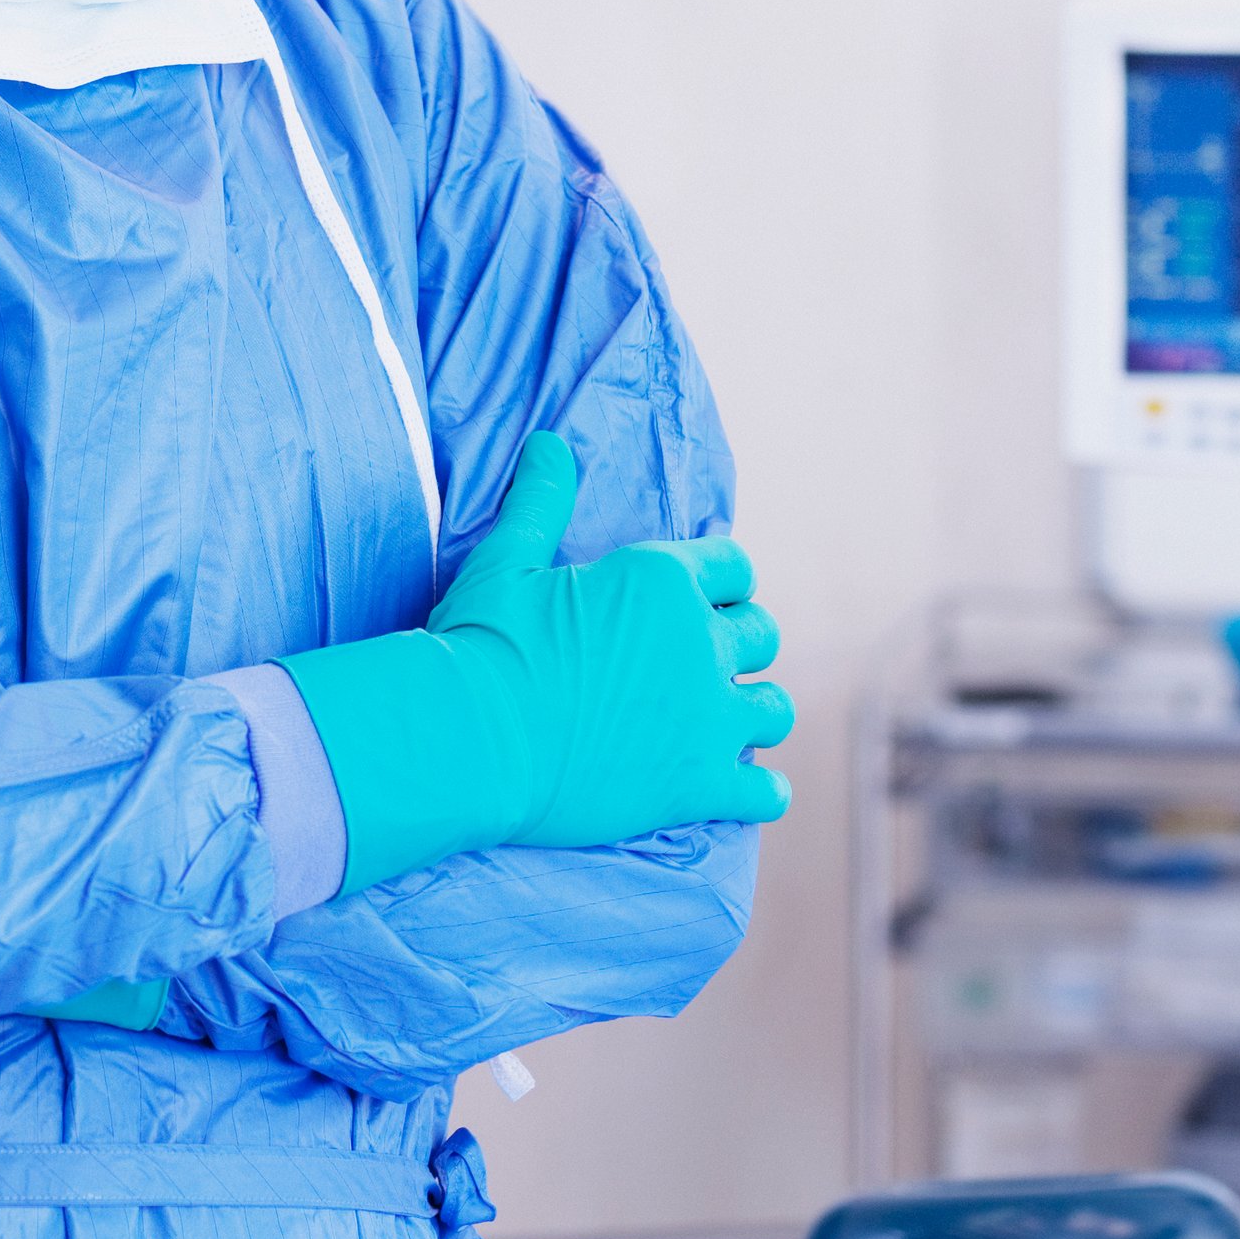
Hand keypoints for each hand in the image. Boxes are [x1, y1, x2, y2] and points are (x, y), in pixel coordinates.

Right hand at [281, 432, 791, 894]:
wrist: (466, 737)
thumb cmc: (481, 643)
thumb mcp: (505, 561)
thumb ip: (540, 501)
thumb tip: (548, 444)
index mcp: (662, 581)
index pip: (733, 567)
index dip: (719, 582)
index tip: (701, 599)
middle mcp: (700, 644)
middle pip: (761, 635)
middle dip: (738, 643)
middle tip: (704, 663)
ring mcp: (706, 720)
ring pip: (773, 710)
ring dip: (752, 713)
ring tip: (725, 724)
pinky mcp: (697, 785)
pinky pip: (763, 794)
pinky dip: (761, 794)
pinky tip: (745, 793)